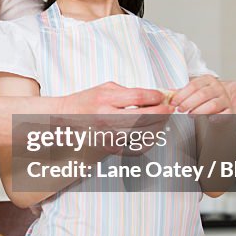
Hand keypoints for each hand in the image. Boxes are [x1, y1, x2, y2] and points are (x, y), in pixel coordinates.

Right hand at [57, 82, 171, 159]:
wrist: (66, 119)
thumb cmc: (86, 101)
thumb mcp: (105, 88)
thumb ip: (129, 91)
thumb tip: (155, 95)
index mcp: (105, 99)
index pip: (137, 97)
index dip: (155, 96)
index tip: (162, 96)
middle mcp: (106, 117)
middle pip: (144, 117)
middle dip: (162, 112)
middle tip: (170, 109)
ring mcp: (108, 135)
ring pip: (143, 133)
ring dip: (159, 126)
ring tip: (163, 120)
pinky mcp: (110, 147)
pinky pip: (136, 148)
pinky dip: (149, 141)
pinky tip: (153, 134)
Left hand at [169, 75, 232, 114]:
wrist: (227, 97)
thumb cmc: (207, 95)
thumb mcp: (195, 89)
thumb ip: (183, 91)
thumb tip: (167, 94)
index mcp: (208, 80)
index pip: (193, 85)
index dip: (181, 95)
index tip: (174, 102)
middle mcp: (218, 88)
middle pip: (202, 94)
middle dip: (188, 103)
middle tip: (180, 109)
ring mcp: (225, 99)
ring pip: (212, 104)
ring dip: (199, 111)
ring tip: (190, 115)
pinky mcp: (230, 110)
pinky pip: (225, 114)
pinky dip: (216, 117)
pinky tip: (208, 119)